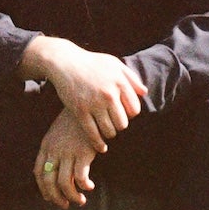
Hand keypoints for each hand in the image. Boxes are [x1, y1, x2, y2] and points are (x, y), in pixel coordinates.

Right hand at [19, 36, 146, 151]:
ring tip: (107, 130)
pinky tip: (102, 147)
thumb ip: (131, 77)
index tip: (124, 114)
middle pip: (123, 123)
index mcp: (119, 82)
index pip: (134, 109)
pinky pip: (93, 133)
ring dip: (110, 133)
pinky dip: (98, 144)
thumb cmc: (92, 63)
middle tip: (114, 123)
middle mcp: (108, 94)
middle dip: (120, 125)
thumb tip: (144, 92)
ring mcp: (93, 103)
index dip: (131, 114)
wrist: (65, 62)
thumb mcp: (114, 64)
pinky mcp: (79, 111)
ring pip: (109, 130)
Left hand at [34, 108, 98, 208]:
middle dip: (56, 198)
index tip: (50, 197)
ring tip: (80, 200)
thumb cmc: (76, 120)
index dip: (43, 188)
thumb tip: (54, 167)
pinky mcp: (83, 153)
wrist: (89, 105)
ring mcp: (68, 152)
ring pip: (64, 183)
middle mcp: (54, 151)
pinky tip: (90, 187)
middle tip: (65, 205)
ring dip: (72, 196)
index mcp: (46, 145)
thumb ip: (54, 148)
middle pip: (49, 182)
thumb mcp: (58, 131)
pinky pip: (80, 177)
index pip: (39, 172)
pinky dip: (84, 186)